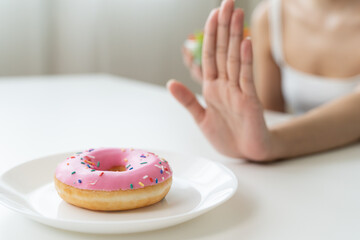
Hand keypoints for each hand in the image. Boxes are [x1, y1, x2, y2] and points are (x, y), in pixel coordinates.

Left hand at [168, 0, 277, 160]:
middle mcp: (226, 85)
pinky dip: (246, 61)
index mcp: (213, 88)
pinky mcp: (251, 101)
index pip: (211, 56)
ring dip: (234, 36)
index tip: (213, 14)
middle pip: (224, 51)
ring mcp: (239, 91)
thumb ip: (188, 100)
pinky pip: (247, 78)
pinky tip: (245, 43)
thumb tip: (171, 83)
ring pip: (235, 59)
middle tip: (227, 2)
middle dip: (224, 27)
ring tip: (236, 14)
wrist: (248, 153)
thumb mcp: (201, 119)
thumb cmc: (227, 136)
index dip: (211, 35)